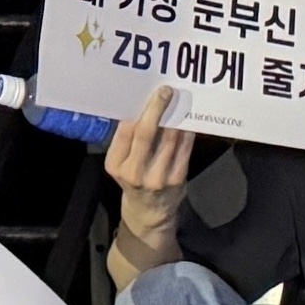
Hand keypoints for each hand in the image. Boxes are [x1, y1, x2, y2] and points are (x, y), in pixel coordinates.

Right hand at [106, 84, 196, 260]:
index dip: (139, 111)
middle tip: (166, 92)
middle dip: (157, 109)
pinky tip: (188, 121)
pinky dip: (187, 133)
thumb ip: (127, 141)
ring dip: (175, 117)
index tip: (148, 93)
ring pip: (169, 139)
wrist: (149, 213)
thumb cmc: (134, 181)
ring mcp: (157, 177)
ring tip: (179, 101)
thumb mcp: (121, 164)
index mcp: (116, 164)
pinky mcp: (177, 179)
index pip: (126, 132)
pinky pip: (184, 150)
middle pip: (146, 133)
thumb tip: (141, 108)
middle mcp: (134, 172)